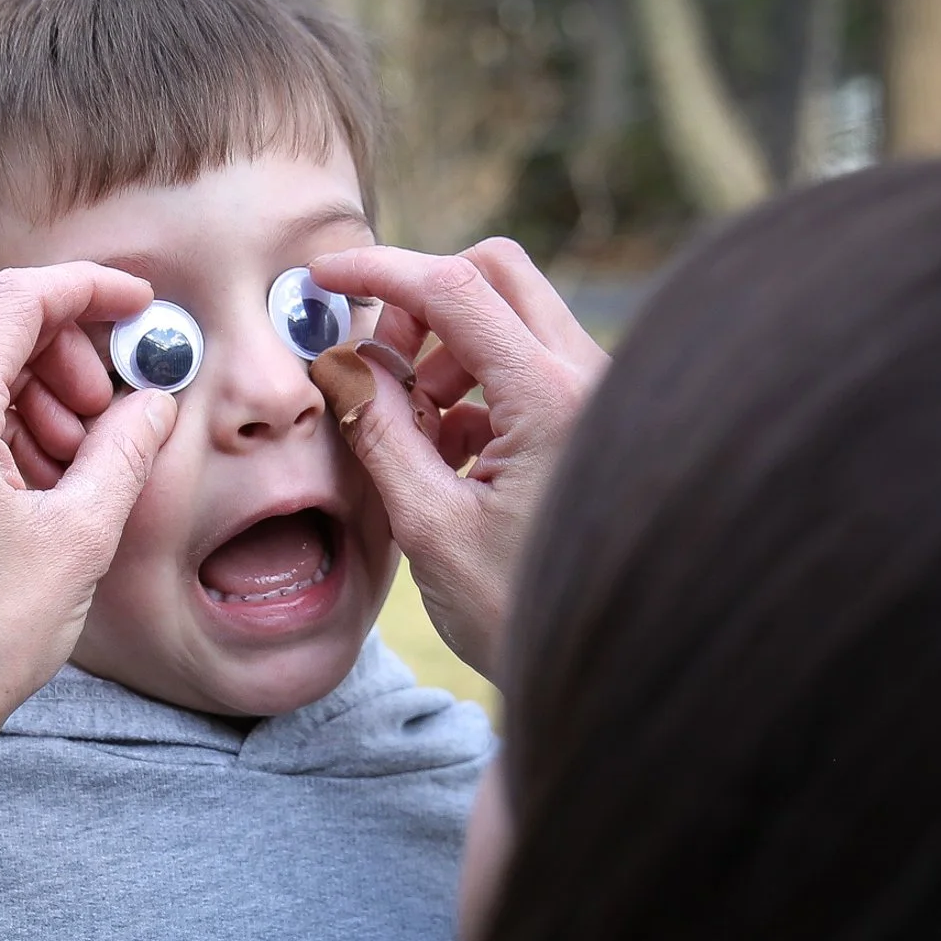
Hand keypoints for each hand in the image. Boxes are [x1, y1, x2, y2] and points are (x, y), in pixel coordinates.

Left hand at [0, 260, 176, 746]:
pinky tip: (25, 472)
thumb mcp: (81, 536)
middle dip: (49, 331)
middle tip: (94, 404)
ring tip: (66, 454)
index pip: (17, 298)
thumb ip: (125, 449)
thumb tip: (154, 399)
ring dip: (17, 370)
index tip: (138, 306)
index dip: (89, 290)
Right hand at [309, 238, 606, 685]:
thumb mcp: (431, 528)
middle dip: (421, 304)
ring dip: (448, 353)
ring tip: (417, 435)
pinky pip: (529, 364)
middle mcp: (591, 379)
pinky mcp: (595, 419)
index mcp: (553, 399)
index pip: (456, 288)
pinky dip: (477, 386)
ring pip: (513, 317)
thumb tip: (342, 366)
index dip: (379, 271)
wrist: (617, 669)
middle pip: (496, 275)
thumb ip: (381, 434)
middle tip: (380, 367)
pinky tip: (453, 457)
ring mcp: (600, 396)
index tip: (323, 273)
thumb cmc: (524, 613)